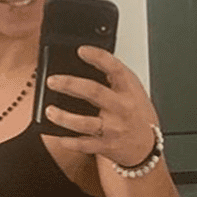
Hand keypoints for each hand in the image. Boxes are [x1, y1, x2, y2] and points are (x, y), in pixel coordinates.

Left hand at [44, 45, 157, 166]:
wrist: (146, 145)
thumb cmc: (136, 113)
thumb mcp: (132, 90)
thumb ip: (114, 76)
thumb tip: (86, 60)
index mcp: (128, 90)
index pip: (115, 68)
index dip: (98, 57)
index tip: (81, 50)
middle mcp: (121, 108)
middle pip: (94, 92)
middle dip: (70, 84)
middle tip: (52, 81)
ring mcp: (113, 128)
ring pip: (84, 122)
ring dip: (64, 117)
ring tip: (50, 110)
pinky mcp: (106, 145)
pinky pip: (84, 145)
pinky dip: (69, 142)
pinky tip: (59, 136)